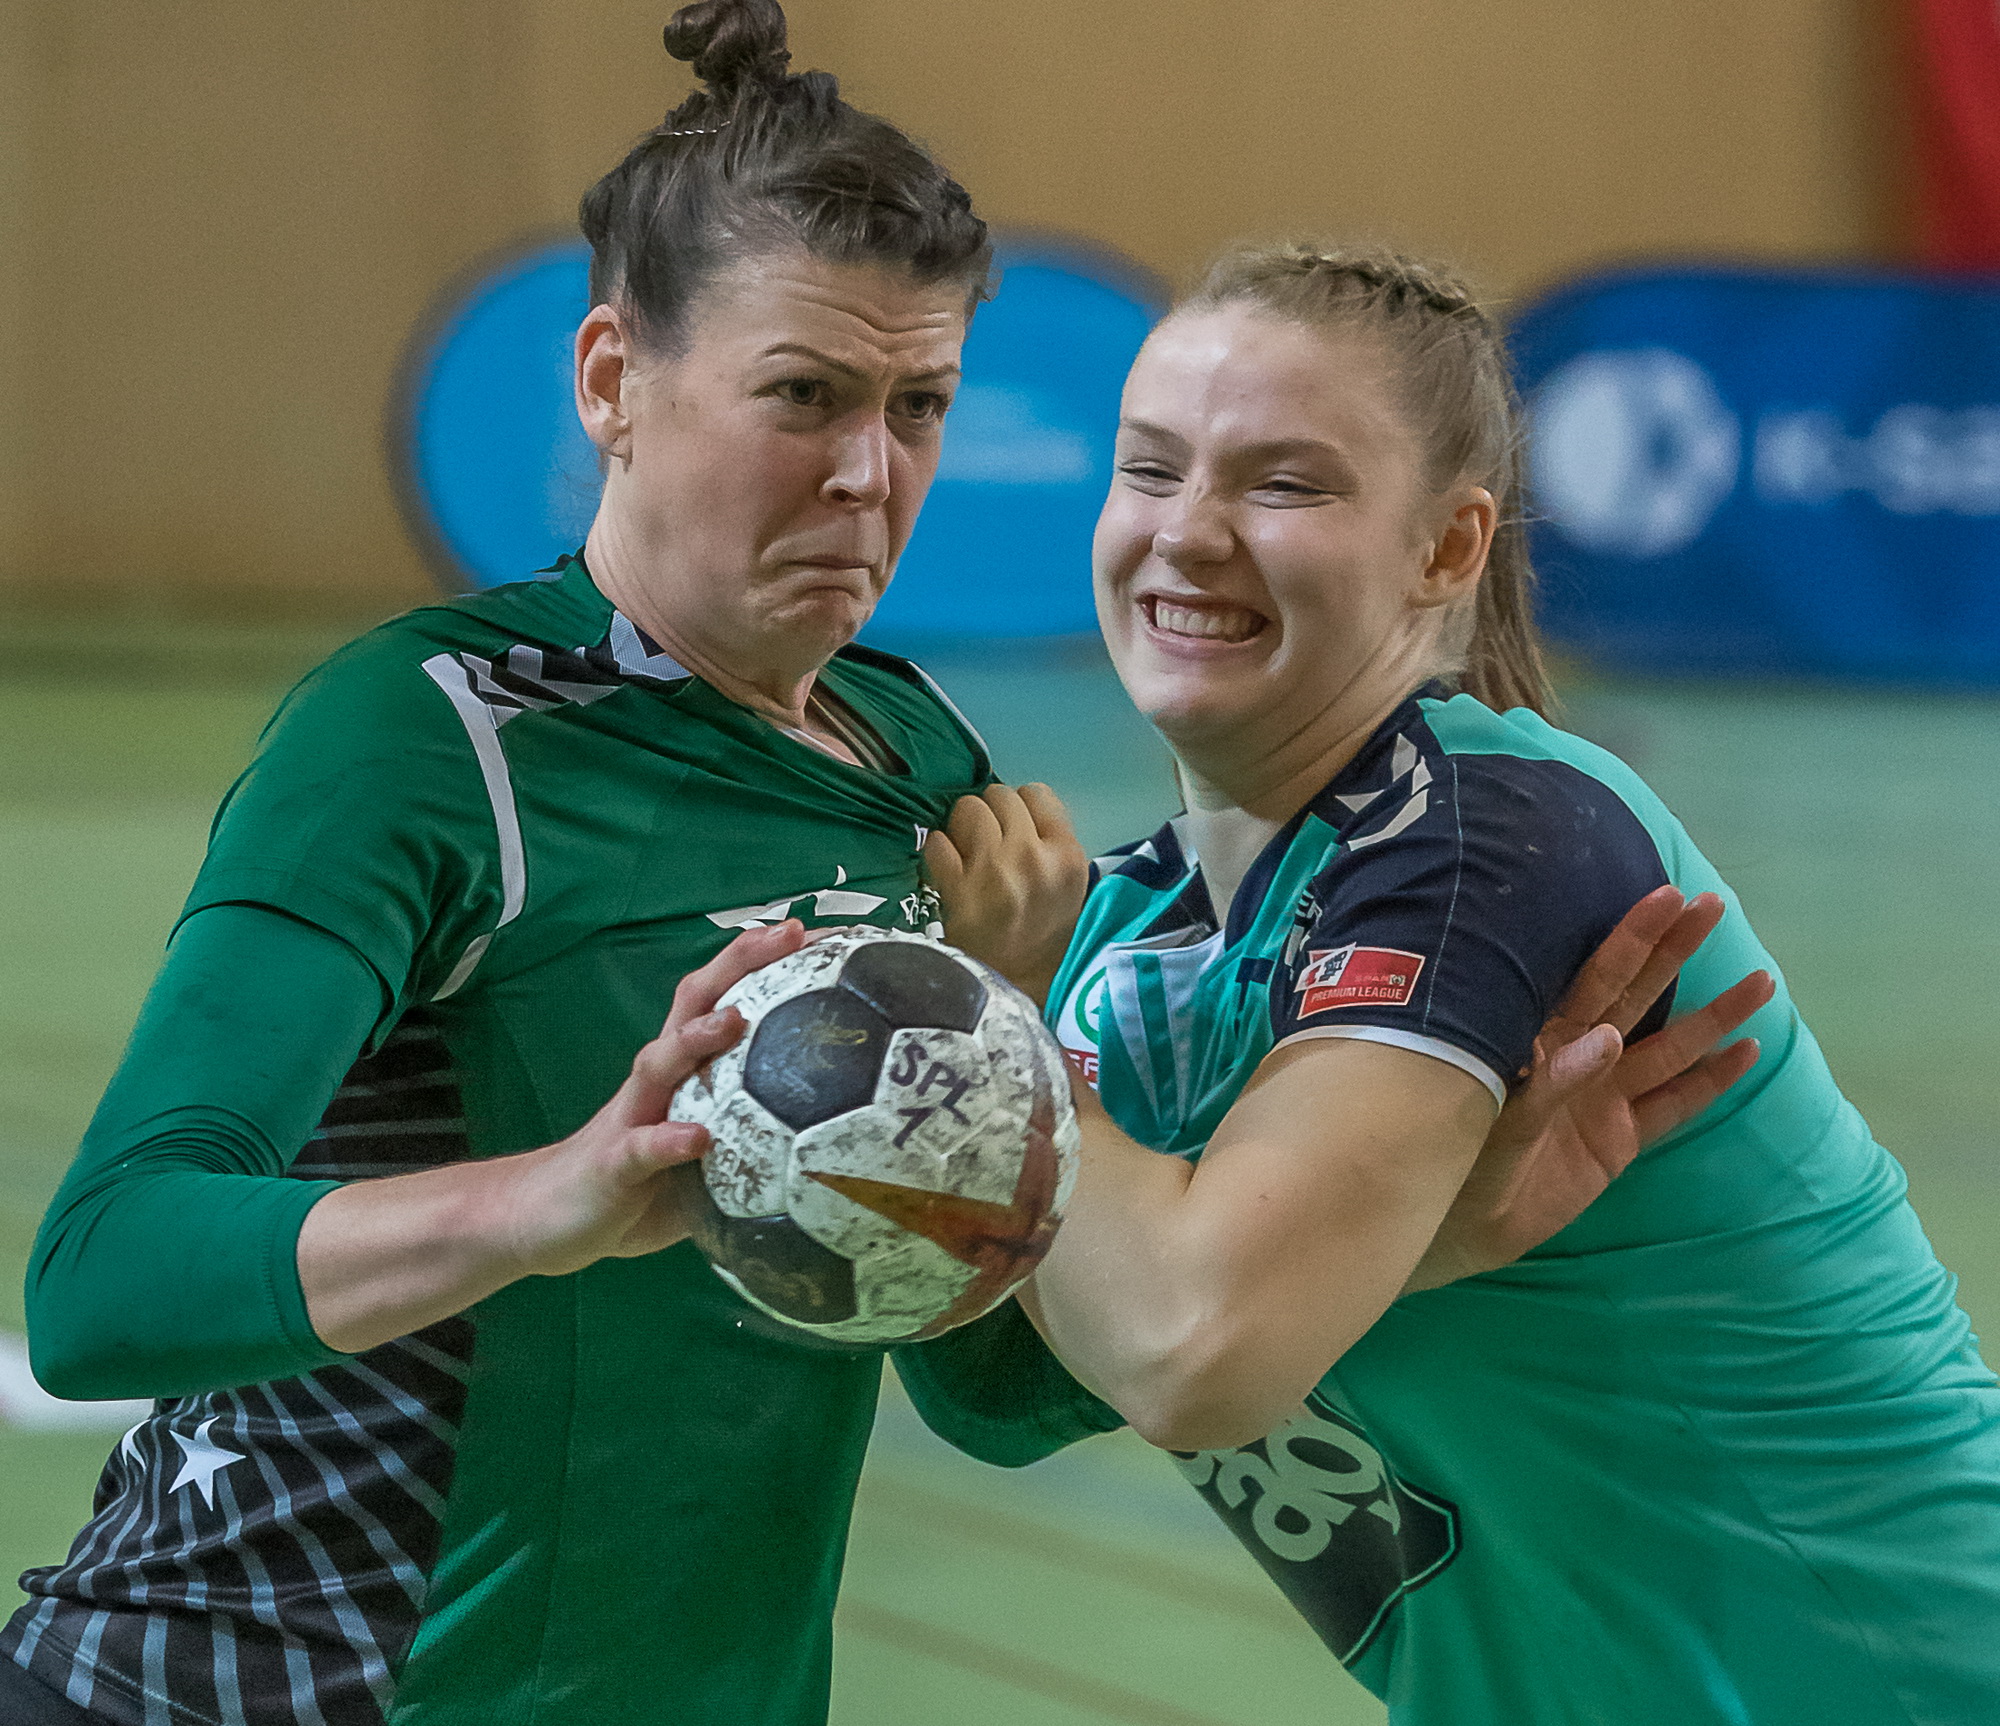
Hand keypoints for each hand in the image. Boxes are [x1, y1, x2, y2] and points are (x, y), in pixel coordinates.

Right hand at [495, 920, 807, 1275]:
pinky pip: (641, 1147)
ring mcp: (631, 1115)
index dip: (770, 964)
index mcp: (685, 1070)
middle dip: (739, 963)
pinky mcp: (612, 1163)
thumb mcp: (710, 1155)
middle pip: (695, 1004)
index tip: (827, 937)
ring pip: (660, 1062)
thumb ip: (760, 1140)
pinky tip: (698, 1138)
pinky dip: (668, 1139)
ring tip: (735, 1020)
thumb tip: (841, 1145)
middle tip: (787, 934)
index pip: (727, 997)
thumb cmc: (641, 1183)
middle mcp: (658, 1079)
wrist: (549, 1220)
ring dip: (697, 1038)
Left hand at [925, 783, 1088, 1004]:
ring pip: (967, 808)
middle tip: (987, 839)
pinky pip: (937, 842)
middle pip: (1000, 795)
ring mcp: (992, 869)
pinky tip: (947, 870)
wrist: (1015, 991)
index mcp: (1067, 856)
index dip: (1021, 805)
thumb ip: (1052, 849)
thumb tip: (1021, 817)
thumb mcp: (1071, 892)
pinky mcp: (956, 887)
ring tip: (966, 851)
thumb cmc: (1046, 943)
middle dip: (990, 812)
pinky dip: (938, 852)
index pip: (1039, 793)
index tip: (1014, 825)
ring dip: (961, 826)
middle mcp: (1032, 855)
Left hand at [1402, 887, 1774, 1293]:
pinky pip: (1672, 1104)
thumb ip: (1553, 1081)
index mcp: (1544, 1037)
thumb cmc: (1462, 1156)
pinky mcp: (1618, 1139)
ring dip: (1713, 1015)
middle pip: (1636, 994)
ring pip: (1668, 1046)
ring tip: (1762, 983)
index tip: (1669, 897)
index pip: (1596, 976)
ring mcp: (1603, 1096)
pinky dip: (1709, 1080)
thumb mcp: (1500, 1117)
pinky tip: (1745, 1051)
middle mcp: (1579, 1056)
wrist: (1461, 1225)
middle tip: (1716, 906)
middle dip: (1675, 951)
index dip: (1633, 937)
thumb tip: (1609, 1040)